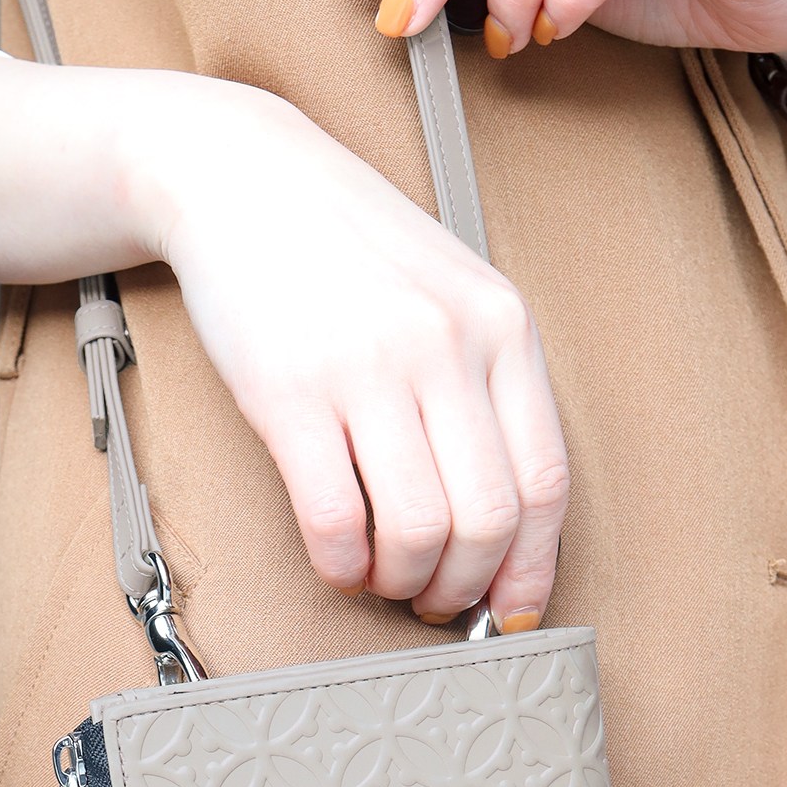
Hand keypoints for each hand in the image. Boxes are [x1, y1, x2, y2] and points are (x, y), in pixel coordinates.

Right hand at [156, 88, 566, 623]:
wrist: (242, 177)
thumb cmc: (348, 247)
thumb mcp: (451, 295)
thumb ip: (485, 388)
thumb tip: (501, 520)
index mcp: (501, 326)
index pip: (544, 483)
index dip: (531, 566)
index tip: (512, 609)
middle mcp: (446, 346)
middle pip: (486, 521)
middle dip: (464, 588)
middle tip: (436, 601)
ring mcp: (367, 368)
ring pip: (418, 532)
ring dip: (403, 582)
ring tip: (384, 577)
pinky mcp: (289, 392)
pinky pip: (335, 520)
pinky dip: (341, 564)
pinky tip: (338, 558)